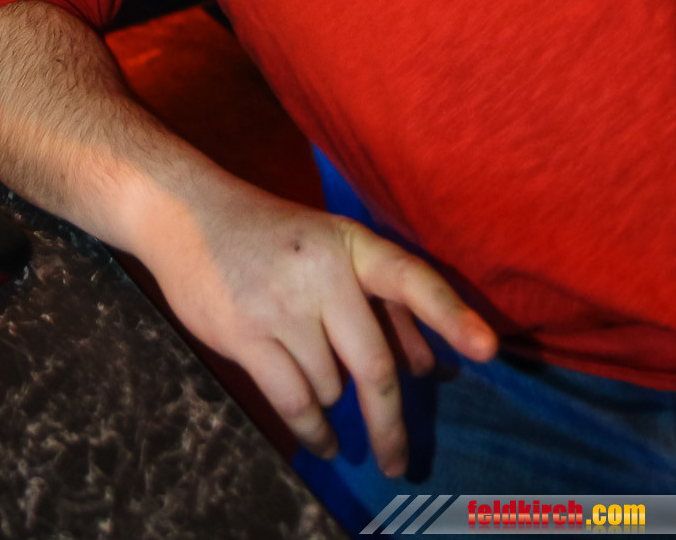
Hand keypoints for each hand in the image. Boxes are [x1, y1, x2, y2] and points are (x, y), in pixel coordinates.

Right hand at [139, 173, 497, 475]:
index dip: (451, 314)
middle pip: (373, 365)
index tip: (489, 348)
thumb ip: (382, 303)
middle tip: (399, 462)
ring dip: (333, 404)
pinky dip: (313, 430)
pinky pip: (294, 401)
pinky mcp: (245, 333)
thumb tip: (429, 365)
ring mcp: (281, 304)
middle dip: (390, 423)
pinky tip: (322, 440)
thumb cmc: (271, 236)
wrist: (185, 213)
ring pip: (331, 386)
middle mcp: (321, 271)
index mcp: (349, 244)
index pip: (410, 279)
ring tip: (325, 399)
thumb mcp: (329, 250)